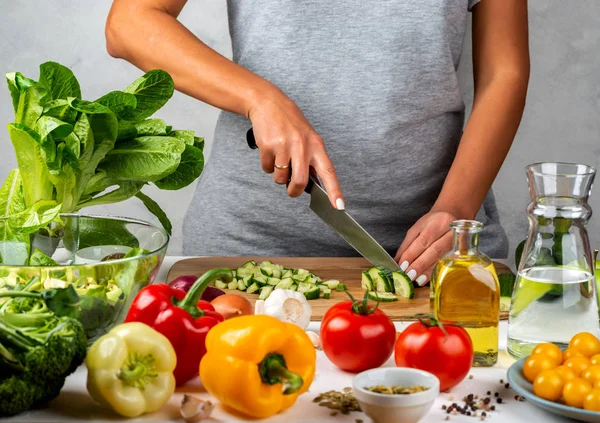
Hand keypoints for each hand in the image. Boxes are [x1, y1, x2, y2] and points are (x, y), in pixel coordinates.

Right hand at [248, 90, 344, 209]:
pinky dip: (267, 165)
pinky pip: (267, 168)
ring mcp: (285, 146)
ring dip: (278, 176)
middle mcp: (302, 146)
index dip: (334, 191)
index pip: (328, 172)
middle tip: (291, 190)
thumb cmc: (291, 123)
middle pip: (300, 181)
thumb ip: (312, 160)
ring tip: (279, 160)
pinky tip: (270, 152)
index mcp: (316, 145)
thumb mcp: (308, 138)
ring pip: (281, 178)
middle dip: (294, 191)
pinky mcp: (268, 146)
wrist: (269, 104)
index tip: (339, 206)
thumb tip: (312, 185)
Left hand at [394, 211, 456, 285]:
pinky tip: (428, 279)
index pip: (423, 240)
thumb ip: (407, 245)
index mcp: (439, 222)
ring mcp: (460, 243)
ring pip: (443, 259)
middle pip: (435, 250)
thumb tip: (396, 262)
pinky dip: (437, 272)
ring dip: (429, 271)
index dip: (412, 254)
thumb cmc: (431, 224)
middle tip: (409, 275)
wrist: (451, 218)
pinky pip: (449, 264)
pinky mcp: (463, 253)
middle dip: (420, 264)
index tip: (402, 265)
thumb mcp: (416, 229)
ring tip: (417, 280)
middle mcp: (452, 232)